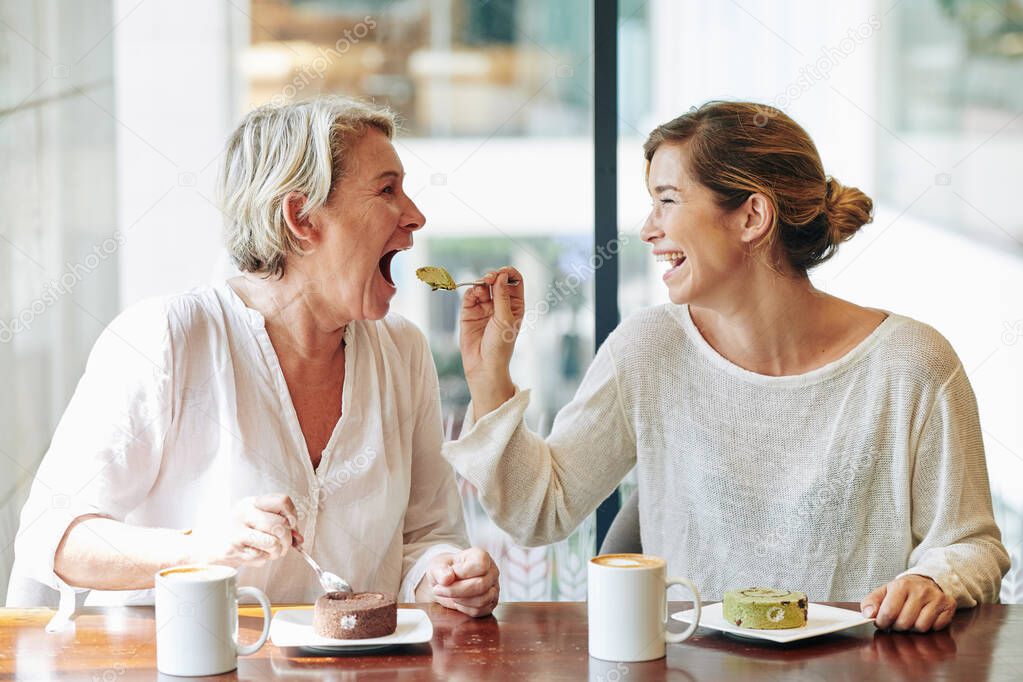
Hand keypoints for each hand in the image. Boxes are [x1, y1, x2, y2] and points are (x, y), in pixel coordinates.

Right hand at [188, 494, 302, 567]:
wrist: (201, 545)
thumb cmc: (232, 530)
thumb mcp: (252, 518)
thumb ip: (277, 522)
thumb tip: (299, 537)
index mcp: (250, 503)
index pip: (282, 501)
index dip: (292, 515)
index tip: (291, 523)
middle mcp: (243, 515)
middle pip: (280, 526)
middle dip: (288, 540)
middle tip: (284, 544)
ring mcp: (237, 533)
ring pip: (273, 544)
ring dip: (277, 552)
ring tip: (270, 551)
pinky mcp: (232, 550)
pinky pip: (261, 558)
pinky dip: (262, 559)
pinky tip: (253, 554)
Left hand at [424, 548, 499, 617]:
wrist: (447, 581)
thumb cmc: (445, 570)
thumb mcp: (437, 566)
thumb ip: (440, 570)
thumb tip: (447, 579)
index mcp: (481, 556)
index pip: (480, 566)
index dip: (462, 573)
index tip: (448, 575)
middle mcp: (491, 571)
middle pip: (481, 585)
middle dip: (456, 591)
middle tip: (439, 590)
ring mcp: (494, 588)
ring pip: (482, 600)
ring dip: (460, 600)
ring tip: (448, 594)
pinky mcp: (490, 603)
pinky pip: (480, 611)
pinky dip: (464, 609)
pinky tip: (457, 601)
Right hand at [459, 267, 523, 414]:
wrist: (483, 365)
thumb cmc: (500, 346)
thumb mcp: (505, 319)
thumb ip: (502, 296)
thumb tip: (501, 276)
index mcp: (515, 305)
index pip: (514, 281)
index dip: (509, 273)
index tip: (503, 273)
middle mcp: (500, 304)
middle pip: (497, 280)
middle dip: (494, 275)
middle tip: (490, 278)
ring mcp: (484, 307)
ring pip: (483, 286)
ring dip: (481, 282)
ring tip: (481, 287)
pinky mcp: (469, 312)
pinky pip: (470, 295)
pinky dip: (471, 291)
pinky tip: (473, 294)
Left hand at [861, 575, 956, 631]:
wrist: (925, 581)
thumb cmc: (902, 591)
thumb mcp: (883, 592)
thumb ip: (871, 602)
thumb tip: (867, 615)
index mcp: (901, 585)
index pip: (888, 613)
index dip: (882, 622)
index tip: (882, 623)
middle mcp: (921, 590)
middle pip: (905, 623)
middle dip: (897, 626)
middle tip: (897, 621)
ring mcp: (936, 597)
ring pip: (921, 627)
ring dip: (913, 628)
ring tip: (910, 619)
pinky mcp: (949, 605)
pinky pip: (936, 627)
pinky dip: (929, 627)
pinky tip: (924, 618)